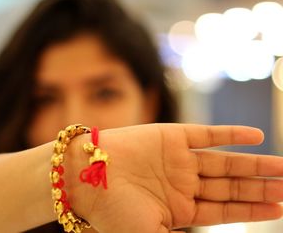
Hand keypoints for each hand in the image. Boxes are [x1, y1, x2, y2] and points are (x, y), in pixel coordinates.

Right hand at [68, 124, 282, 232]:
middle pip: (229, 185)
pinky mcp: (172, 136)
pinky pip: (207, 135)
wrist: (86, 177)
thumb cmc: (114, 213)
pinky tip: (256, 137)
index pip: (224, 209)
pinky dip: (231, 135)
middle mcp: (182, 183)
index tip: (279, 207)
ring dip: (254, 163)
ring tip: (282, 166)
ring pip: (224, 161)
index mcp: (178, 208)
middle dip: (259, 186)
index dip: (251, 208)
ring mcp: (178, 159)